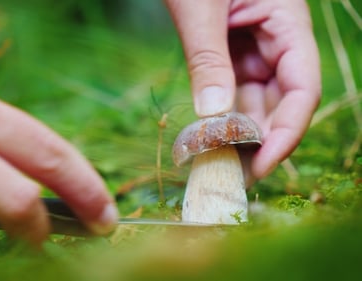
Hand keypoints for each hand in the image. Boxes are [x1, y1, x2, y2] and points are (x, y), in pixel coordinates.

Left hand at [165, 0, 320, 181]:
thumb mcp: (200, 10)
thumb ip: (208, 59)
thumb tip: (213, 116)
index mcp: (286, 21)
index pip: (302, 88)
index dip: (287, 131)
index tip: (262, 164)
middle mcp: (275, 39)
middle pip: (279, 101)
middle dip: (259, 139)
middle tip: (233, 176)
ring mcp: (252, 46)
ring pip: (254, 100)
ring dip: (238, 133)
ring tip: (218, 165)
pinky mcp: (229, 50)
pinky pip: (231, 89)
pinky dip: (221, 114)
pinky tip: (209, 138)